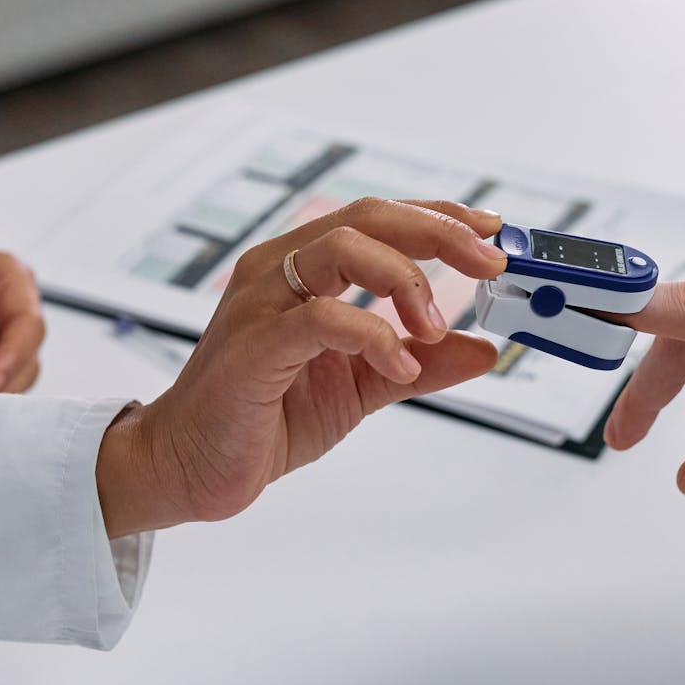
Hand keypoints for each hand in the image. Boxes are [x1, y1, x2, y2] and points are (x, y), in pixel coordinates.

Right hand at [97, 198, 507, 536]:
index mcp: (304, 269)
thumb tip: (484, 349)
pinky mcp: (253, 347)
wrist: (192, 466)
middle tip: (490, 264)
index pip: (381, 219)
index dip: (440, 218)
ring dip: (406, 282)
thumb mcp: (364, 386)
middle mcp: (280, 270)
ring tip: (435, 330)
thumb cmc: (265, 417)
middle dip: (439, 234)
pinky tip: (400, 367)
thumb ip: (421, 363)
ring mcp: (262, 303)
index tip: (492, 234)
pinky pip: (320, 318)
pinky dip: (373, 336)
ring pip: (344, 249)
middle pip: (369, 218)